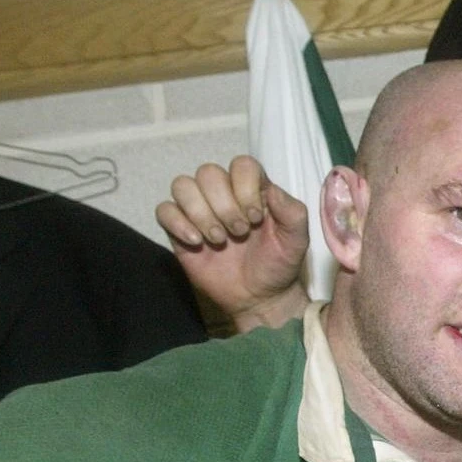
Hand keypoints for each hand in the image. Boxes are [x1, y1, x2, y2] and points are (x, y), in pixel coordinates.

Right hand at [155, 156, 313, 332]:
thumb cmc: (278, 264)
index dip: (245, 187)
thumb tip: (273, 191)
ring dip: (200, 212)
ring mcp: (199, 209)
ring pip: (182, 185)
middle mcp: (224, 193)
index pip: (242, 164)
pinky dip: (177, 223)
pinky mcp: (179, 228)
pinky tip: (196, 242)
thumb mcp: (296, 240)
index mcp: (253, 188)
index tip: (256, 218)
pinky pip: (164, 210)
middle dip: (224, 205)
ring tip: (219, 239)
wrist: (259, 296)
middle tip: (239, 233)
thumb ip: (293, 212)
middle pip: (208, 173)